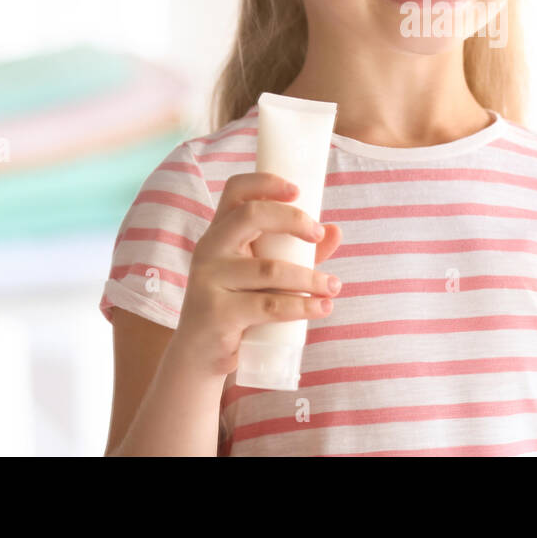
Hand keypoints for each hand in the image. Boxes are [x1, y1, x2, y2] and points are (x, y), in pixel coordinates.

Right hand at [172, 172, 344, 378]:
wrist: (200, 355)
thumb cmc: (238, 305)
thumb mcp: (266, 276)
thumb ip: (298, 252)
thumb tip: (336, 230)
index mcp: (219, 232)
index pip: (235, 191)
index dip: (265, 182)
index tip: (298, 190)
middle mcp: (209, 249)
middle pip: (251, 215)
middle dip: (293, 220)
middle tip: (319, 234)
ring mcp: (209, 280)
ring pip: (270, 269)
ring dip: (310, 277)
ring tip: (334, 287)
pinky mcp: (217, 313)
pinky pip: (268, 304)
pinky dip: (302, 306)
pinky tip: (322, 308)